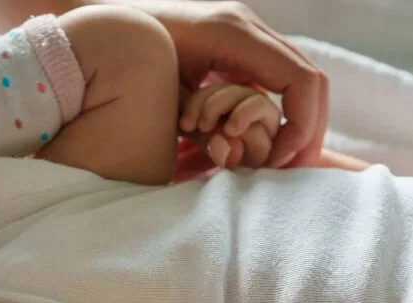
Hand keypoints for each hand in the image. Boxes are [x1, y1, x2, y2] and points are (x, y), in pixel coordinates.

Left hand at [105, 0, 327, 168]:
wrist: (100, 22)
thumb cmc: (121, 56)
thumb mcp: (159, 92)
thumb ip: (197, 122)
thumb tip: (231, 152)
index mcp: (233, 33)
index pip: (300, 80)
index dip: (301, 127)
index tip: (280, 162)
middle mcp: (248, 26)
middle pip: (312, 80)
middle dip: (308, 131)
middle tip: (293, 170)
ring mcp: (247, 32)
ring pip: (301, 79)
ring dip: (299, 123)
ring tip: (282, 161)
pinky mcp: (240, 44)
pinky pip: (279, 77)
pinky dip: (283, 110)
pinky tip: (268, 139)